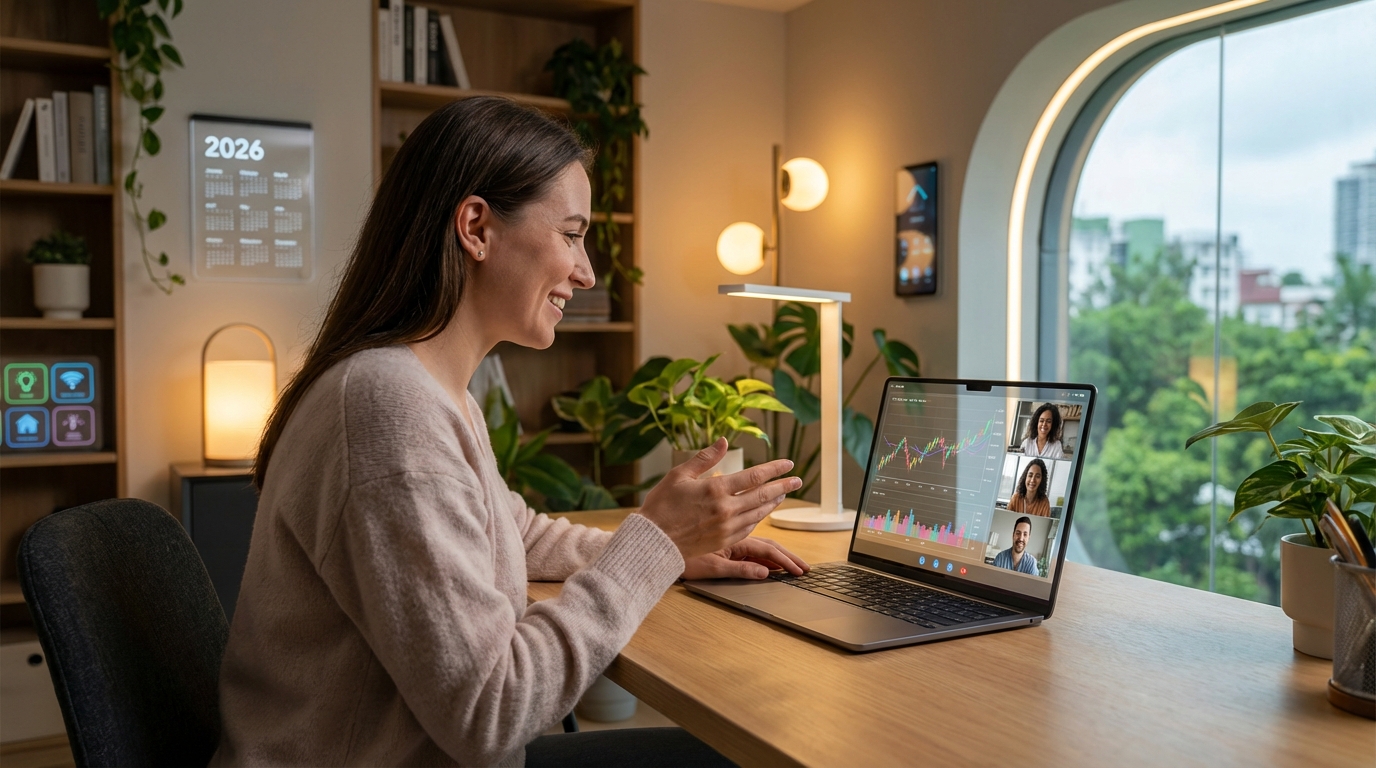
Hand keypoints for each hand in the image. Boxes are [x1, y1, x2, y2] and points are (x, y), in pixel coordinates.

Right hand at [639, 438, 800, 560]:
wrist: (653, 541)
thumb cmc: (662, 505)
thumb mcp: (679, 475)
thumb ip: (705, 458)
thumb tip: (724, 441)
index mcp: (716, 489)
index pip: (754, 476)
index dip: (774, 469)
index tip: (788, 464)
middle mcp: (726, 509)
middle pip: (763, 495)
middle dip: (783, 486)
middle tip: (797, 479)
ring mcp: (727, 527)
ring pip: (759, 513)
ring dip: (773, 502)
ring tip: (782, 494)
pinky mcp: (724, 541)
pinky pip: (748, 528)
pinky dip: (758, 518)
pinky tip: (761, 512)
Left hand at [682, 537, 809, 579]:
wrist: (658, 542)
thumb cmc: (682, 555)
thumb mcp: (712, 568)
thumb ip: (740, 570)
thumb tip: (765, 574)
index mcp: (736, 540)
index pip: (768, 550)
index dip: (786, 560)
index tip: (801, 569)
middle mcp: (736, 535)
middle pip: (770, 547)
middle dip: (789, 558)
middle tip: (806, 569)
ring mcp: (730, 537)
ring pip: (761, 543)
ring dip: (779, 553)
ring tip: (796, 562)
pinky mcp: (723, 539)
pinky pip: (749, 542)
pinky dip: (763, 551)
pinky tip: (770, 557)